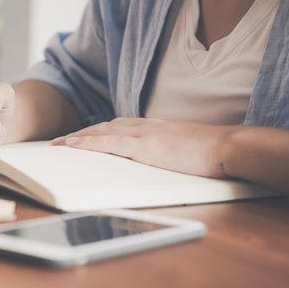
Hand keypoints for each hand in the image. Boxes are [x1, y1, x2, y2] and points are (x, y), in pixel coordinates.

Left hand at [52, 117, 237, 177]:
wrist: (228, 147)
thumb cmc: (212, 152)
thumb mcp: (183, 149)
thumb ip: (168, 152)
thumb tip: (160, 161)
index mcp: (155, 127)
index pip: (120, 127)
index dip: (99, 132)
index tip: (84, 137)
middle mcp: (146, 126)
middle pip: (106, 126)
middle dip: (83, 134)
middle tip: (62, 141)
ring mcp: (144, 134)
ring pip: (102, 131)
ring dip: (79, 137)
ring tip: (60, 143)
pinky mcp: (145, 145)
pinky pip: (108, 142)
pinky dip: (88, 142)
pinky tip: (72, 144)